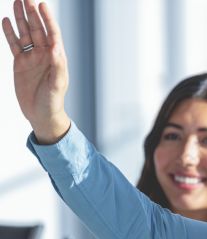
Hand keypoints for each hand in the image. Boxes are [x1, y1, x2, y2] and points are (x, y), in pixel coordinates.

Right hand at [2, 0, 69, 143]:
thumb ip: (58, 66)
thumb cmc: (53, 102)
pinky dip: (10, 32)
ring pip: (25, 33)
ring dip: (20, 18)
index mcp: (56, 58)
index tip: (42, 4)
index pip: (52, 33)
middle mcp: (44, 55)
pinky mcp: (20, 63)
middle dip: (31, 13)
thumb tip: (55, 48)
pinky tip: (5, 20)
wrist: (41, 115)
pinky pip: (14, 44)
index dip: (47, 19)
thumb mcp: (57, 85)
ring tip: (16, 2)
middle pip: (37, 29)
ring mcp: (32, 58)